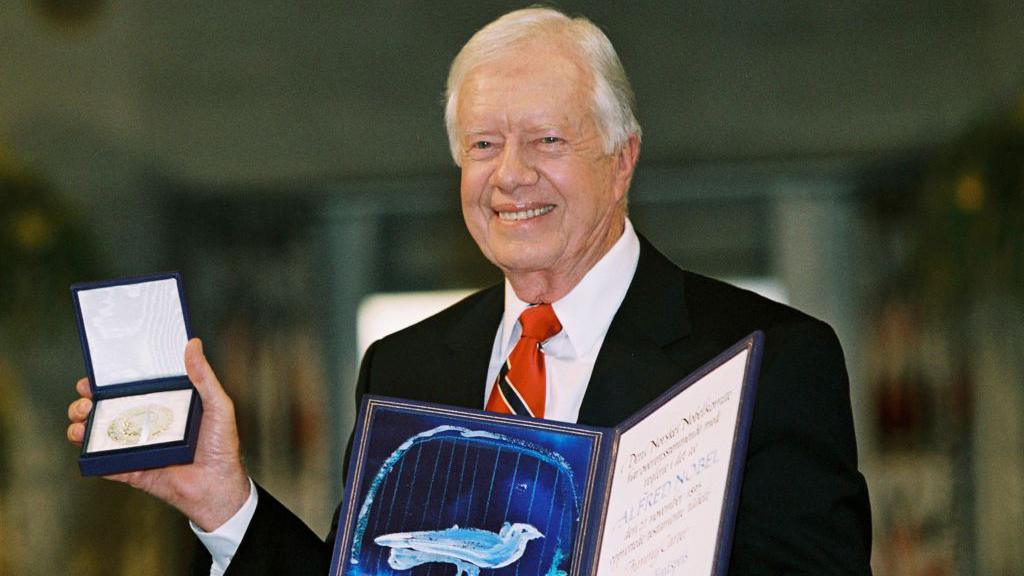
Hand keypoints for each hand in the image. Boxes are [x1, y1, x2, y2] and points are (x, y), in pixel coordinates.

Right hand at [66, 338, 250, 530]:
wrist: (217, 486)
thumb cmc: (222, 445)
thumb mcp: (218, 404)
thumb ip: (204, 376)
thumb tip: (193, 344)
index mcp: (163, 406)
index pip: (130, 389)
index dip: (109, 382)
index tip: (94, 376)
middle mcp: (146, 425)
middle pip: (107, 410)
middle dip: (87, 402)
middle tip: (86, 399)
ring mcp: (137, 448)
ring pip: (99, 435)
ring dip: (81, 425)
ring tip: (82, 418)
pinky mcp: (131, 470)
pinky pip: (104, 463)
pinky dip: (90, 454)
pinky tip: (86, 443)